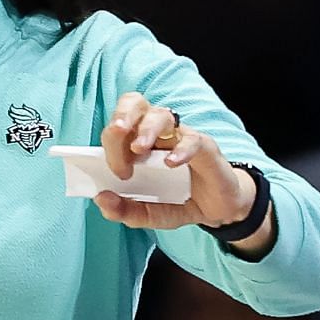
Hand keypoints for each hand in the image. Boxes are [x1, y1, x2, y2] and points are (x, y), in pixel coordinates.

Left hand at [94, 93, 266, 243]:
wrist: (217, 210)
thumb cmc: (180, 201)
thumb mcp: (149, 213)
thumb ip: (125, 209)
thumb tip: (101, 199)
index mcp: (138, 143)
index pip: (119, 124)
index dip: (111, 139)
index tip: (111, 170)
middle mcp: (158, 134)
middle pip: (136, 106)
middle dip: (122, 116)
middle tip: (116, 133)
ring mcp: (181, 137)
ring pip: (162, 116)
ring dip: (146, 129)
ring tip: (139, 149)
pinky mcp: (205, 148)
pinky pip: (192, 139)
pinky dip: (181, 149)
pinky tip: (172, 163)